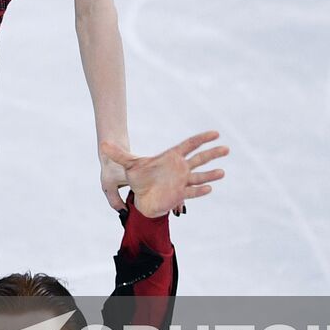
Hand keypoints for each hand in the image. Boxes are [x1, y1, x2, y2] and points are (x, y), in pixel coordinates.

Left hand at [100, 132, 227, 218]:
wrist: (141, 195)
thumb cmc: (138, 177)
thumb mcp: (128, 164)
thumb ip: (117, 154)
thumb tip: (103, 144)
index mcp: (172, 157)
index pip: (190, 145)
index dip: (202, 139)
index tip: (215, 133)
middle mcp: (180, 168)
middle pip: (200, 159)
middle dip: (213, 154)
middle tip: (227, 149)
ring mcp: (182, 181)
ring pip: (199, 176)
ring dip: (210, 175)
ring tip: (222, 172)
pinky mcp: (179, 194)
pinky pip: (192, 192)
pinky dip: (200, 191)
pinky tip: (209, 189)